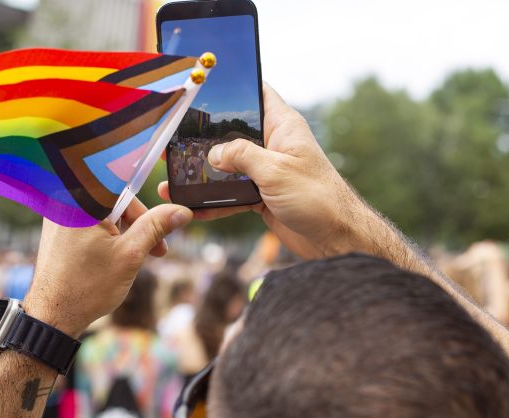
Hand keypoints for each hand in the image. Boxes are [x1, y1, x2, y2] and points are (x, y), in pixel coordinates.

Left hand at [24, 199, 191, 336]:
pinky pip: (90, 221)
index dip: (145, 203)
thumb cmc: (86, 287)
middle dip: (138, 222)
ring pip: (105, 211)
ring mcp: (59, 215)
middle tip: (156, 249)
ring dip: (125, 231)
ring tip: (135, 258)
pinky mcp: (58, 229)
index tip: (163, 219)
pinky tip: (115, 257)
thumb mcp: (130, 254)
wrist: (53, 315)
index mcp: (80, 200)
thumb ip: (156, 227)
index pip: (123, 182)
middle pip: (115, 198)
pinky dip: (107, 235)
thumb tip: (181, 211)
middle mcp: (64, 201)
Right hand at [159, 84, 381, 259]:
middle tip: (173, 138)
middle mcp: (273, 144)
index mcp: (282, 126)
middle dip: (204, 138)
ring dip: (204, 174)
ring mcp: (266, 171)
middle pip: (233, 133)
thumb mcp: (275, 171)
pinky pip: (232, 194)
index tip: (202, 86)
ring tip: (173, 178)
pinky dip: (214, 202)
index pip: (257, 93)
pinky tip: (193, 208)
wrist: (336, 239)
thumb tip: (213, 153)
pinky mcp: (262, 195)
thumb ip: (242, 156)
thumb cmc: (317, 197)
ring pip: (228, 167)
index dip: (234, 86)